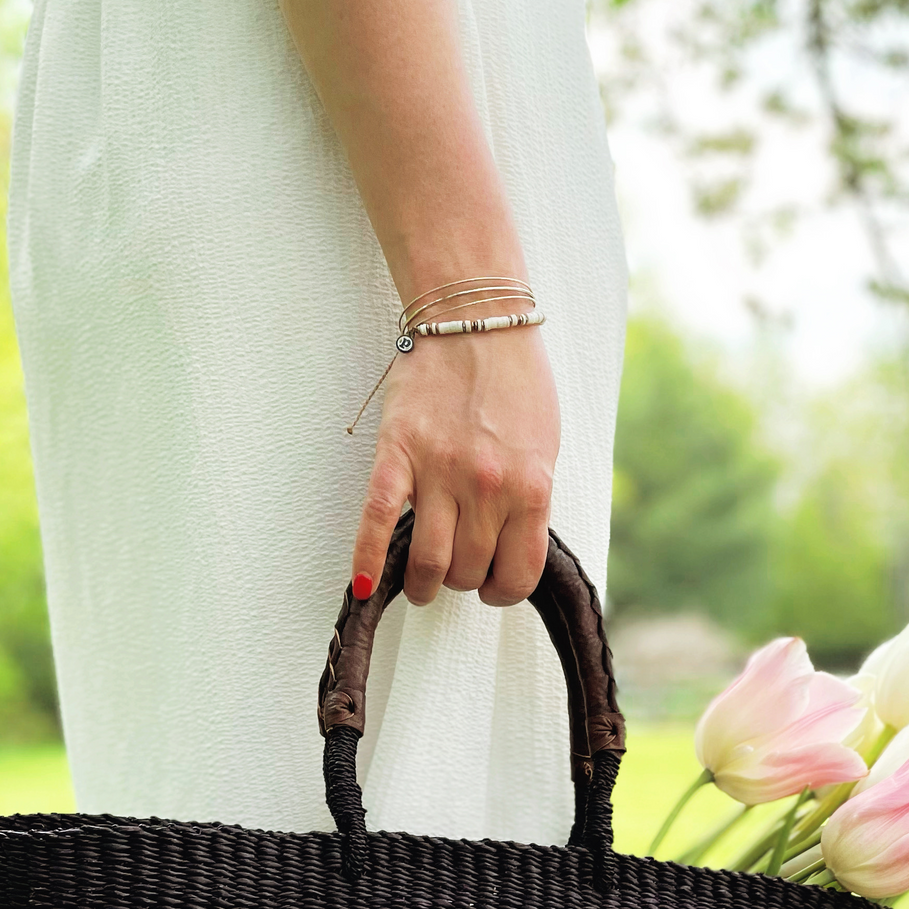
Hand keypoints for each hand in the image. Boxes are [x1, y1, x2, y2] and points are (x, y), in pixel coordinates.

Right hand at [353, 324, 559, 606]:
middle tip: (456, 569)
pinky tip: (365, 585)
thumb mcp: (543, 448)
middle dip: (462, 579)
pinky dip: (368, 559)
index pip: (518, 574)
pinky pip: (378, 520)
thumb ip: (528, 500)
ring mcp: (440, 472)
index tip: (492, 584)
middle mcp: (487, 487)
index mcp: (530, 487)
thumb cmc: (515, 380)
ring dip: (424, 583)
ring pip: (428, 562)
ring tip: (421, 581)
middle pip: (467, 571)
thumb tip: (509, 548)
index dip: (503, 589)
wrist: (476, 319)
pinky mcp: (397, 454)